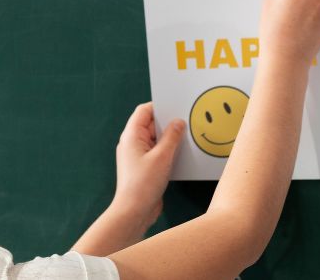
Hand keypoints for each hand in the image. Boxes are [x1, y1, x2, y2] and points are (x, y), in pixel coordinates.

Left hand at [112, 102, 184, 230]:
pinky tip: (182, 155)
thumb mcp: (162, 156)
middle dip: (168, 123)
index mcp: (131, 135)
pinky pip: (157, 153)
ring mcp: (138, 156)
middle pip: (151, 125)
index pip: (144, 111)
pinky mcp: (144, 168)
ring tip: (188, 138)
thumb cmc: (144, 183)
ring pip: (156, 140)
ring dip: (170, 139)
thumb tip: (178, 122)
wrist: (134, 212)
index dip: (160, 107)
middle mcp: (132, 143)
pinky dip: (168, 152)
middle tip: (187, 122)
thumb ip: (172, 136)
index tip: (177, 107)